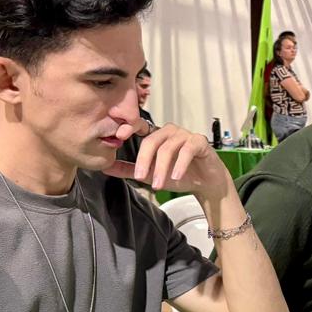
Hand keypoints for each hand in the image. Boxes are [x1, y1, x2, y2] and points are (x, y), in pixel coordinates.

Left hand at [103, 121, 234, 198]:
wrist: (206, 183)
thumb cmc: (180, 175)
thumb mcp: (151, 174)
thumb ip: (129, 170)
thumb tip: (105, 167)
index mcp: (157, 135)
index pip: (140, 126)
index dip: (130, 127)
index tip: (119, 135)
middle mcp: (170, 132)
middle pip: (152, 141)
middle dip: (145, 160)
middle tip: (141, 177)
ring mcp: (185, 135)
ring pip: (168, 147)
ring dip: (162, 168)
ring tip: (158, 184)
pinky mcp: (199, 142)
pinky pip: (187, 150)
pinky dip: (180, 164)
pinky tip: (176, 176)